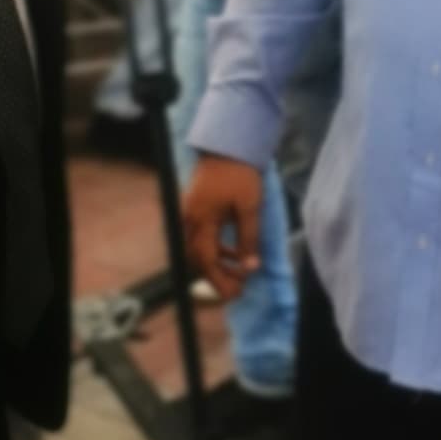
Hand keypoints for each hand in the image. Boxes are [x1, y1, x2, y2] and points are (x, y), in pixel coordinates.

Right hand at [184, 156, 263, 298]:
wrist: (227, 145)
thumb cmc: (240, 174)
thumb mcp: (249, 207)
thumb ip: (248, 239)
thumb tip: (250, 267)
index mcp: (202, 220)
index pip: (206, 260)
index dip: (219, 280)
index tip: (234, 294)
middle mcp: (191, 220)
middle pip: (198, 258)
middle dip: (217, 276)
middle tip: (239, 287)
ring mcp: (191, 213)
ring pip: (199, 248)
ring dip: (218, 263)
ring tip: (240, 272)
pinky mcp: (196, 209)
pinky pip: (202, 236)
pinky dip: (216, 248)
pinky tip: (233, 253)